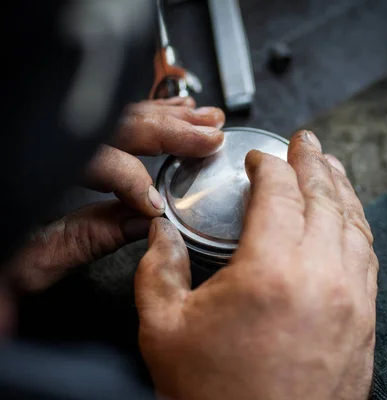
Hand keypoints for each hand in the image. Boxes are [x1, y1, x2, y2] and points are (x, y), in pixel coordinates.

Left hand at [9, 97, 224, 292]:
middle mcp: (38, 139)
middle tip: (206, 137)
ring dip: (165, 114)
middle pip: (113, 118)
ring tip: (200, 118)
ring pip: (114, 107)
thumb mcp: (28, 264)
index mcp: (28, 165)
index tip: (158, 205)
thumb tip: (140, 225)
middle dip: (168, 130)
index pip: (94, 158)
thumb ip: (84, 242)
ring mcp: (47, 133)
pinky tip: (169, 109)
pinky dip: (145, 109)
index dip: (133, 181)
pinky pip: (109, 109)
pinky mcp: (56, 139)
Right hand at [136, 131, 377, 399]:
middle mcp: (321, 276)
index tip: (261, 158)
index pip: (279, 192)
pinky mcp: (365, 321)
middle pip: (324, 198)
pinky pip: (367, 257)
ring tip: (332, 169)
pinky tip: (349, 221)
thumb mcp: (165, 329)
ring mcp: (352, 298)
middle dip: (313, 162)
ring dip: (342, 189)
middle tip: (307, 143)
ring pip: (354, 223)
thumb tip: (159, 235)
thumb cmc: (219, 397)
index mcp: (271, 270)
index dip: (270, 165)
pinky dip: (358, 228)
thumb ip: (158, 270)